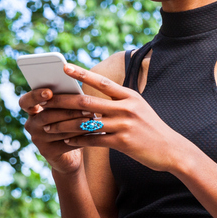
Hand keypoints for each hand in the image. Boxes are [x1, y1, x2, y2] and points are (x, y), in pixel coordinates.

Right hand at [19, 85, 93, 173]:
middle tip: (88, 109)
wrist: (69, 155)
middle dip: (69, 112)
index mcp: (33, 110)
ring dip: (78, 125)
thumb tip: (80, 94)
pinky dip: (81, 138)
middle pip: (46, 116)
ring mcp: (37, 140)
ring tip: (93, 121)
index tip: (49, 92)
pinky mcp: (47, 152)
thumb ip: (67, 101)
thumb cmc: (70, 124)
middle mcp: (31, 125)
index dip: (35, 96)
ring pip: (58, 130)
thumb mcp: (66, 111)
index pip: (25, 102)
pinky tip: (93, 134)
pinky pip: (65, 144)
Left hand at [39, 63, 192, 172]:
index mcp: (130, 96)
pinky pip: (94, 140)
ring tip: (48, 125)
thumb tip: (92, 100)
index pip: (101, 82)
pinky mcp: (123, 142)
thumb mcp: (138, 109)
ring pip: (86, 123)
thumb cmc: (151, 129)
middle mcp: (127, 108)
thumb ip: (118, 102)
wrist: (171, 150)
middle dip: (63, 101)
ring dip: (64, 125)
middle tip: (44, 101)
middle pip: (87, 102)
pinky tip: (66, 141)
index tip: (64, 67)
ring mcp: (125, 125)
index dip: (81, 74)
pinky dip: (78, 140)